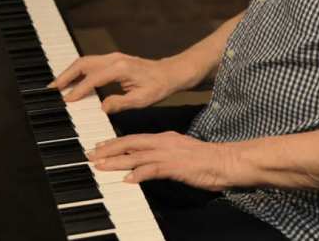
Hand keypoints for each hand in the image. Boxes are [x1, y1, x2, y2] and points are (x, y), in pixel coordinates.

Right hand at [52, 52, 186, 112]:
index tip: (66, 100)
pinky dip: (78, 72)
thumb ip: (121, 103)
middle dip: (65, 75)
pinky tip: (72, 82)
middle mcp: (114, 59)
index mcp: (120, 68)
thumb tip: (102, 107)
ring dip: (69, 72)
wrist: (170, 73)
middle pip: (83, 64)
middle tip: (51, 89)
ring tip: (57, 86)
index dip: (79, 90)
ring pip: (85, 62)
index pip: (93, 79)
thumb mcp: (142, 99)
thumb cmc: (158, 86)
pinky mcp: (113, 60)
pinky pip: (91, 64)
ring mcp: (113, 58)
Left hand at [88, 132, 237, 190]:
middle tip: (91, 155)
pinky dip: (139, 174)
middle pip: (130, 144)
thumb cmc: (206, 160)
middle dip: (108, 149)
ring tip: (100, 166)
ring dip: (117, 162)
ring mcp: (170, 154)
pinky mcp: (177, 167)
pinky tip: (128, 180)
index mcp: (165, 138)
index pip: (134, 138)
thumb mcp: (180, 154)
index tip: (98, 147)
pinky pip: (154, 170)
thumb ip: (161, 157)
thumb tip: (144, 165)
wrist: (227, 161)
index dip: (114, 143)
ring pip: (137, 156)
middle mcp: (164, 143)